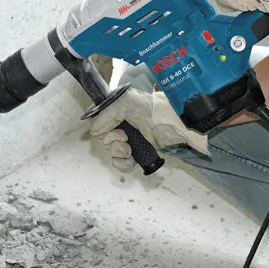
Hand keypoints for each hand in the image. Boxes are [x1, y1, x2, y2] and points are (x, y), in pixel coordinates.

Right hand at [89, 88, 207, 172]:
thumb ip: (106, 113)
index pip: (97, 125)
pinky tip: (131, 161)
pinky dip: (123, 164)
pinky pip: (120, 163)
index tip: (116, 131)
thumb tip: (94, 131)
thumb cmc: (153, 109)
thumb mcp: (126, 102)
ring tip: (130, 151)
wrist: (175, 124)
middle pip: (102, 141)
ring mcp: (128, 139)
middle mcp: (119, 125)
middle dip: (112, 144)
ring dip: (118, 155)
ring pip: (111, 153)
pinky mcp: (137, 152)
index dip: (102, 131)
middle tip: (125, 139)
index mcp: (114, 111)